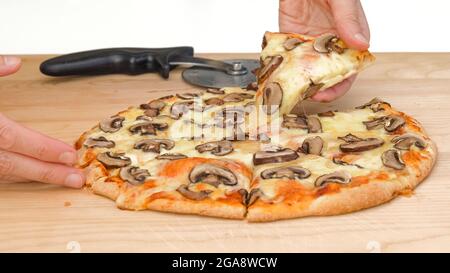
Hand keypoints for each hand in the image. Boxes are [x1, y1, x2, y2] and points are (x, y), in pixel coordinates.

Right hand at [0, 56, 84, 187]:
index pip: (14, 138)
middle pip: (13, 164)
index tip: (69, 153)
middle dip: (47, 173)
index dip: (43, 148)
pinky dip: (18, 173)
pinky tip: (36, 172)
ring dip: (35, 176)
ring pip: (5, 172)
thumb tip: (14, 62)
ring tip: (63, 178)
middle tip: (76, 178)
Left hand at [279, 0, 369, 101]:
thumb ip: (349, 18)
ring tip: (294, 90)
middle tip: (311, 95)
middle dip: (320, 87)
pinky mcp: (291, 38)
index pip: (350, 66)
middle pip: (328, 73)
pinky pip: (288, 57)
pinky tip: (280, 77)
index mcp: (350, 35)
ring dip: (301, 81)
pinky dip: (284, 68)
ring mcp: (310, 42)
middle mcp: (331, 42)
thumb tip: (361, 45)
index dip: (342, 82)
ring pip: (307, 69)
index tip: (331, 92)